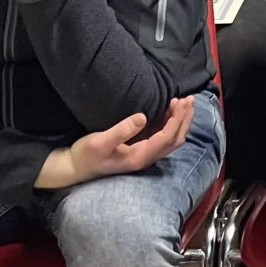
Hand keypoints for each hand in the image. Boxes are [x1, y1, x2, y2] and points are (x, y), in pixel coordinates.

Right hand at [36, 97, 195, 188]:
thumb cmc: (86, 155)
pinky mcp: (140, 151)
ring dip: (181, 122)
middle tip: (190, 98)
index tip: (180, 101)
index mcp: (140, 156)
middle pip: (175, 139)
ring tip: (185, 103)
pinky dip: (172, 125)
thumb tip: (143, 117)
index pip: (167, 137)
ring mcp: (144, 156)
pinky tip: (171, 113)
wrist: (76, 168)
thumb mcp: (100, 141)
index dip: (176, 119)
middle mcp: (146, 158)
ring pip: (172, 140)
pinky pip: (164, 139)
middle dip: (184, 119)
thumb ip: (122, 130)